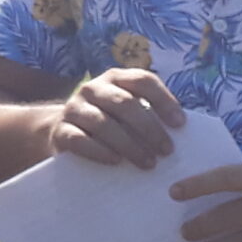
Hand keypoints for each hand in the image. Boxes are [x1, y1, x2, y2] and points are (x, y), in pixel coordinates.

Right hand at [50, 67, 184, 169]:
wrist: (65, 133)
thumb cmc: (110, 123)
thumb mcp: (128, 111)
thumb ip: (149, 113)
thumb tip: (182, 130)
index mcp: (115, 79)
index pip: (142, 80)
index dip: (164, 100)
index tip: (181, 125)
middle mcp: (92, 89)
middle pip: (124, 103)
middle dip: (149, 128)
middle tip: (167, 151)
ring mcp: (73, 108)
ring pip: (102, 122)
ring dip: (129, 144)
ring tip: (148, 163)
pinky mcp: (60, 130)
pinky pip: (79, 139)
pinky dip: (99, 151)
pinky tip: (116, 161)